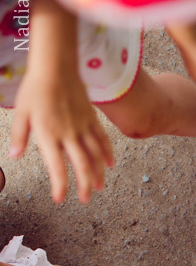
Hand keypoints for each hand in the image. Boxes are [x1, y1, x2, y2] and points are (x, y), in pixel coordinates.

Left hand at [10, 67, 113, 202]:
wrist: (56, 66)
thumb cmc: (36, 88)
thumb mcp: (21, 112)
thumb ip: (19, 136)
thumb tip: (14, 156)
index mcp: (49, 135)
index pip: (57, 167)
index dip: (60, 186)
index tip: (60, 198)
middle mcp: (69, 134)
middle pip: (81, 166)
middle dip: (84, 186)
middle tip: (85, 200)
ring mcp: (83, 127)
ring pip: (95, 156)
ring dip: (99, 174)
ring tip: (99, 187)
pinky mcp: (92, 119)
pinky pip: (103, 140)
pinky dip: (108, 154)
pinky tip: (111, 164)